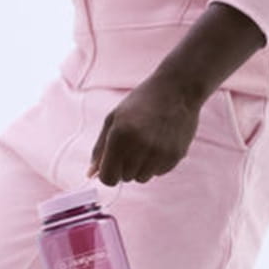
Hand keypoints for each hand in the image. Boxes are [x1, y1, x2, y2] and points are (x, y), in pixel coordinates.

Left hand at [86, 73, 201, 185]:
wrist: (177, 89)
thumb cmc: (141, 102)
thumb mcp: (113, 119)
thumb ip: (100, 148)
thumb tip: (91, 174)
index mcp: (120, 135)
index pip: (108, 178)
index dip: (107, 174)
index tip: (111, 165)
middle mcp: (140, 146)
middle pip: (125, 178)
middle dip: (124, 166)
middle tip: (132, 144)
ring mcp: (159, 153)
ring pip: (142, 178)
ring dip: (141, 166)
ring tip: (146, 143)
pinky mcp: (175, 156)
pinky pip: (158, 173)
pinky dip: (156, 163)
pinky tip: (160, 142)